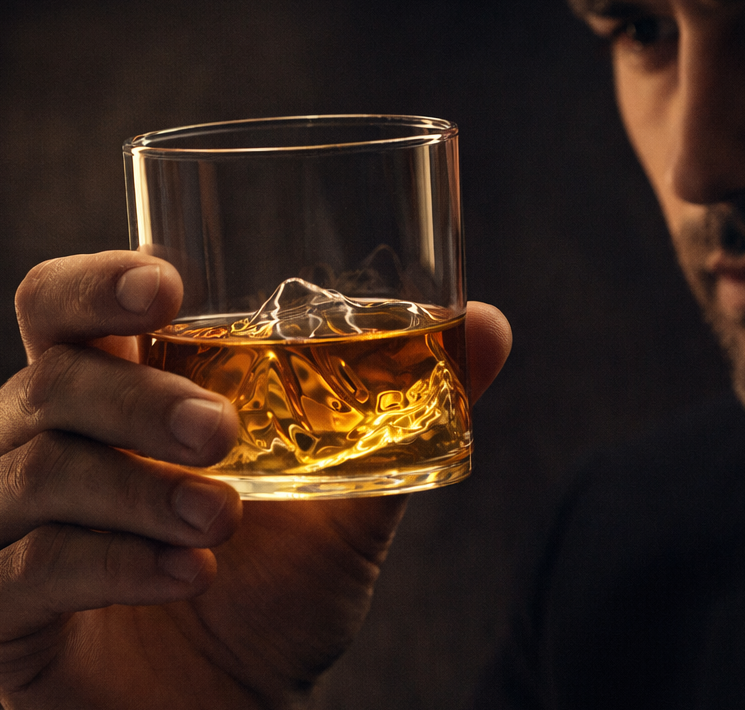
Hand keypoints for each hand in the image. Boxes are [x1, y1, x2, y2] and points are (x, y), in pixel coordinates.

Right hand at [0, 252, 511, 708]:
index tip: (165, 287)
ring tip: (225, 517)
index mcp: (123, 395)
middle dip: (132, 397)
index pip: (65, 307)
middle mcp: (53, 444)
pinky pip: (28, 568)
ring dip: (139, 489)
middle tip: (220, 431)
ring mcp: (13, 525)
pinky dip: (115, 565)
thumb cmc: (275, 588)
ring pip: (38, 469)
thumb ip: (405, 410)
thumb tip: (489, 324)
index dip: (96, 282)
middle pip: (49, 378)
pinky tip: (188, 576)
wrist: (230, 705)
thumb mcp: (349, 491)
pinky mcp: (1, 610)